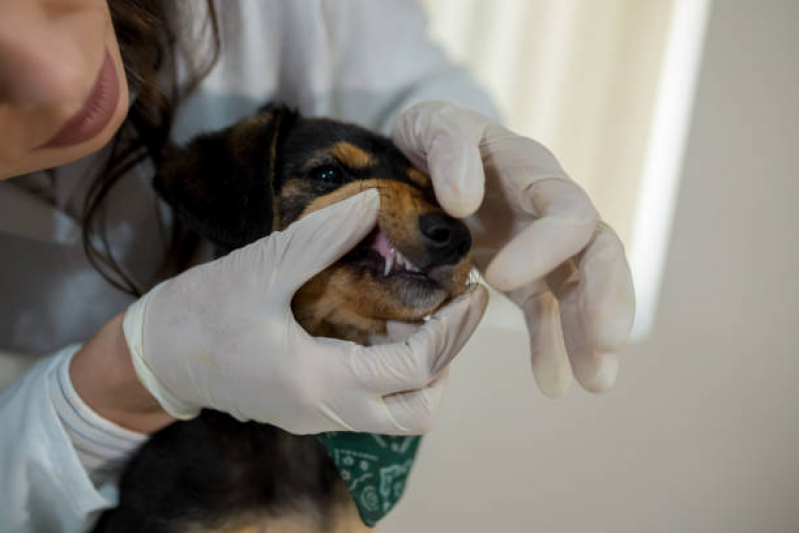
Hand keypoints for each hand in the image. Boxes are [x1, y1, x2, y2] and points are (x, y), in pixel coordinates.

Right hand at [123, 190, 487, 433]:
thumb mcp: (262, 267)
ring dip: (424, 371)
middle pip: (419, 411)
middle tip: (453, 311)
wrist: (155, 358)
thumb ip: (322, 237)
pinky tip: (387, 324)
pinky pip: (372, 403)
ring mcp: (319, 416)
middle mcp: (327, 411)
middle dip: (448, 362)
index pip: (414, 367)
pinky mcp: (310, 409)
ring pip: (398, 414)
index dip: (454, 330)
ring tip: (424, 314)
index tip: (473, 293)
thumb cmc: (200, 313)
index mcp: (320, 380)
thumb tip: (374, 202)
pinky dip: (394, 371)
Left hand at [392, 101, 634, 396]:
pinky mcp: (522, 272)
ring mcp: (538, 244)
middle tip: (606, 342)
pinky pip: (546, 311)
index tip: (500, 279)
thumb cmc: (427, 134)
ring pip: (581, 289)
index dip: (547, 247)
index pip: (567, 211)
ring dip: (590, 335)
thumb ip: (447, 148)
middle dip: (606, 296)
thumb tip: (465, 200)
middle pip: (599, 251)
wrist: (421, 151)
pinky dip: (551, 346)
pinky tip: (552, 383)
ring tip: (596, 383)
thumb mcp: (429, 123)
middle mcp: (547, 209)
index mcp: (532, 171)